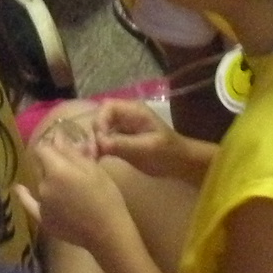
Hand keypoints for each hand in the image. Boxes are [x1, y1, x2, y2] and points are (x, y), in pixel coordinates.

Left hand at [16, 124, 132, 253]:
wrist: (107, 232)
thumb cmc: (106, 197)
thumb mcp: (93, 169)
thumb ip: (72, 153)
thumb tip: (57, 137)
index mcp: (56, 170)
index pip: (44, 148)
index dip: (52, 143)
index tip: (62, 143)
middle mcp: (43, 185)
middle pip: (42, 165)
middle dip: (52, 160)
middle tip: (69, 163)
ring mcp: (41, 203)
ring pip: (40, 181)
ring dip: (47, 176)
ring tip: (63, 179)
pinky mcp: (43, 219)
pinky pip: (29, 204)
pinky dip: (24, 195)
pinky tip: (18, 188)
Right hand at [91, 98, 207, 183]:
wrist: (179, 164)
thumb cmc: (167, 152)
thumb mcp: (147, 148)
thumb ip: (124, 144)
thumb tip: (100, 143)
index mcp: (134, 111)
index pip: (108, 107)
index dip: (100, 122)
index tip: (100, 141)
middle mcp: (125, 117)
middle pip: (101, 118)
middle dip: (95, 134)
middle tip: (92, 153)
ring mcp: (122, 129)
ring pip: (100, 131)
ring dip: (94, 143)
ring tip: (92, 158)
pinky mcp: (120, 142)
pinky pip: (104, 142)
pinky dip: (98, 149)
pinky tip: (96, 160)